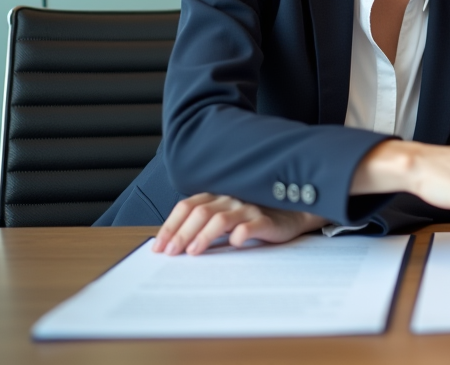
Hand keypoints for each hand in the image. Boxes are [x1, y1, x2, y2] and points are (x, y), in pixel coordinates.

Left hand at [152, 193, 326, 255]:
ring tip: (193, 252)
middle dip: (182, 233)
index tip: (159, 247)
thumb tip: (171, 244)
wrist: (290, 216)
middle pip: (200, 212)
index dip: (170, 226)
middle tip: (171, 253)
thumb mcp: (224, 219)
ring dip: (204, 235)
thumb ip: (202, 226)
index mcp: (216, 197)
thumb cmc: (252, 219)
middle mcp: (230, 198)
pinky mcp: (266, 220)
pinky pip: (251, 225)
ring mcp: (248, 208)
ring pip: (221, 218)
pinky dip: (240, 233)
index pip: (187, 206)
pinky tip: (233, 243)